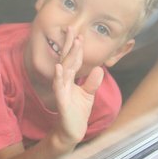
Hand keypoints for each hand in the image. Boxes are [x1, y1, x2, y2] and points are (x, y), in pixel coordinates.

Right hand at [52, 27, 103, 146]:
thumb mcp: (89, 94)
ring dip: (68, 56)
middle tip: (71, 28)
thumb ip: (93, 82)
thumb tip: (99, 68)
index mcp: (70, 79)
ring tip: (72, 42)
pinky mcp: (61, 100)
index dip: (76, 47)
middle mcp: (64, 81)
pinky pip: (59, 86)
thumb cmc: (78, 112)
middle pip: (66, 59)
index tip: (79, 33)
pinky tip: (59, 66)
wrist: (72, 131)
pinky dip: (59, 76)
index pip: (72, 60)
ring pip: (64, 69)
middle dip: (69, 44)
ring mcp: (61, 90)